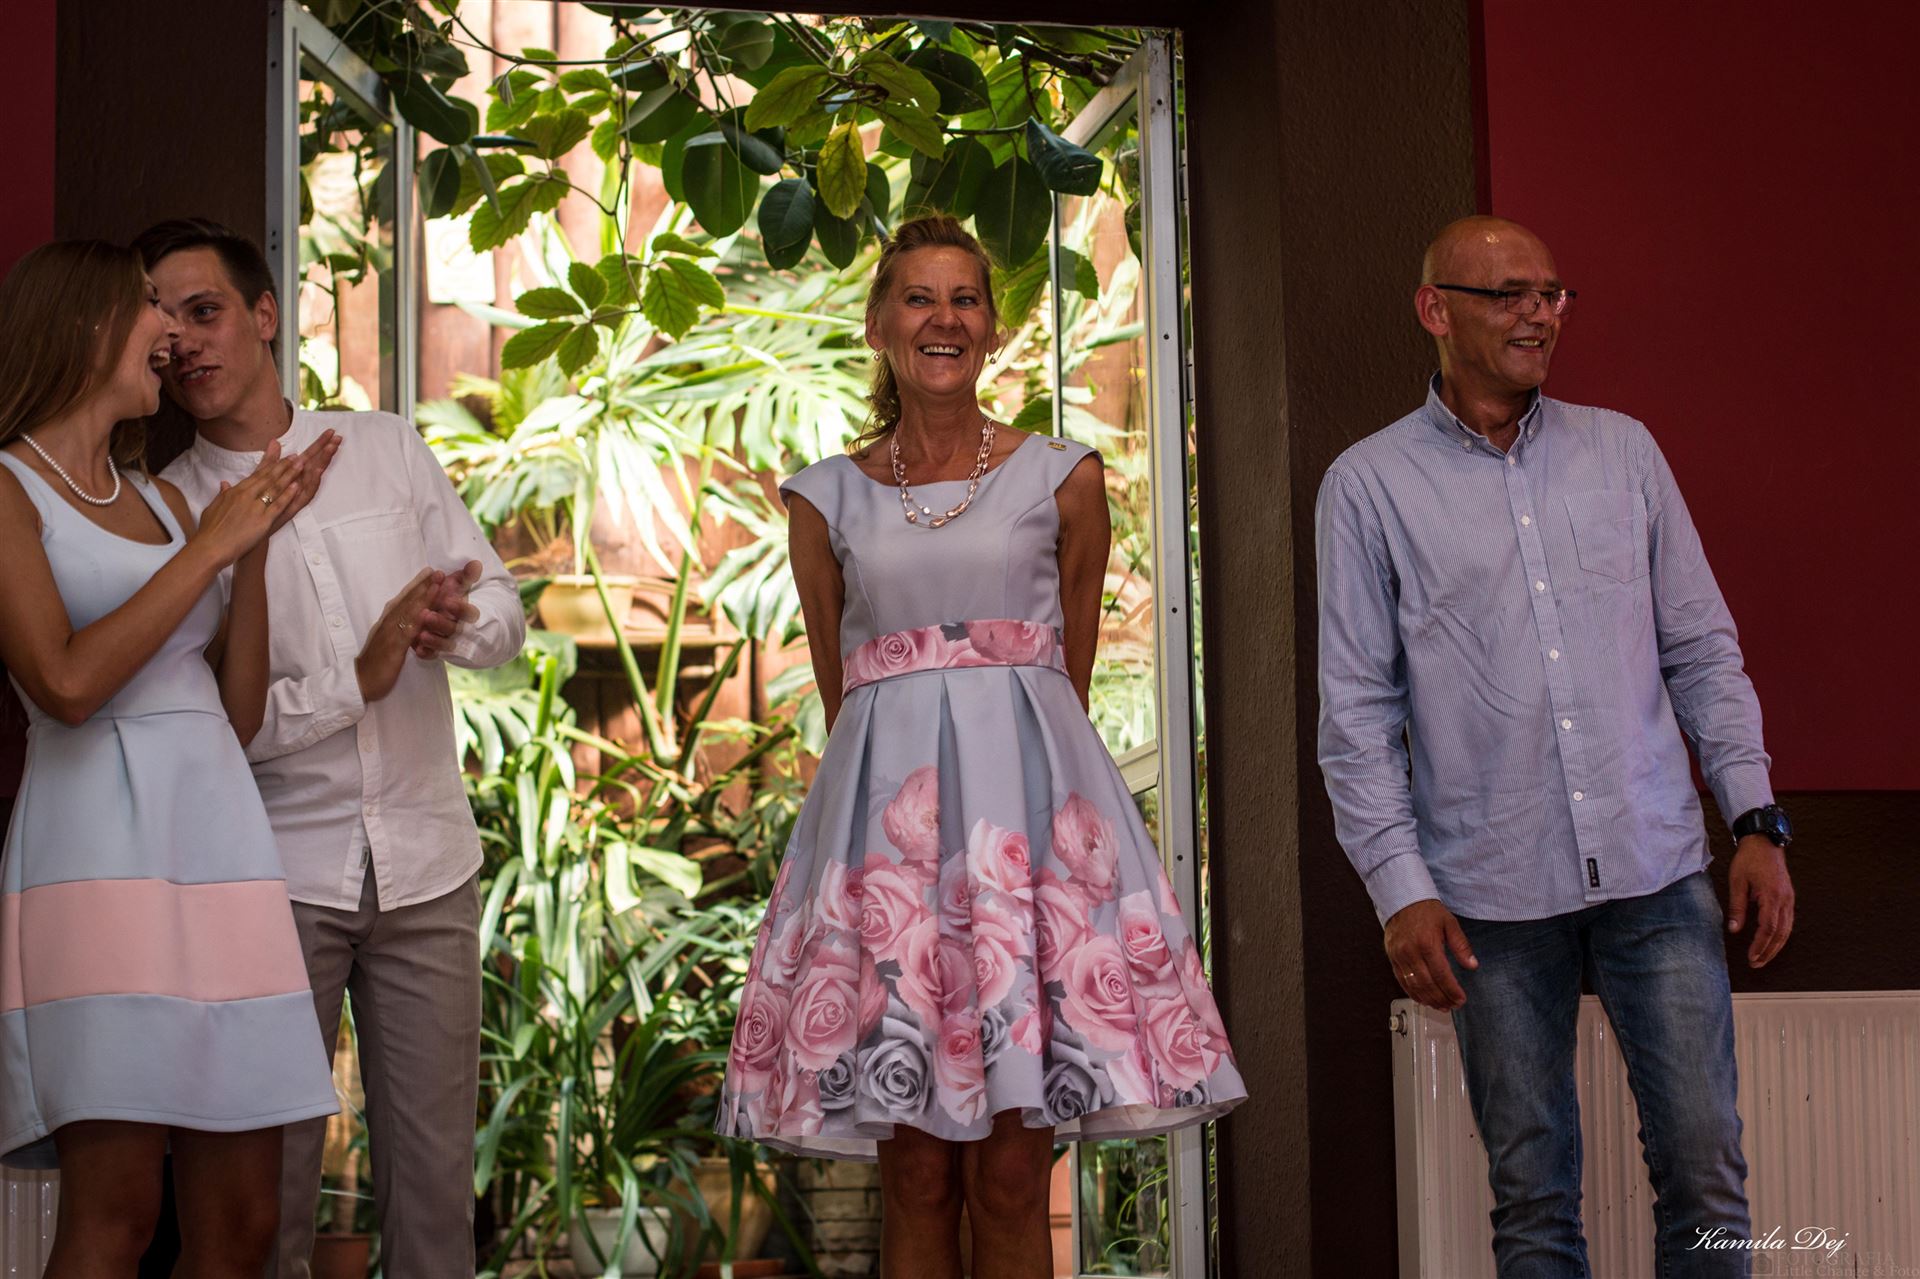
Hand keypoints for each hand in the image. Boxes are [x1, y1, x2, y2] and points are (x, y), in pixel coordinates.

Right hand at [190, 441, 303, 568]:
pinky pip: (278, 505)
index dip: (271, 464)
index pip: (257, 474)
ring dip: (289, 475)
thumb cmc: (210, 531)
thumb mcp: (213, 508)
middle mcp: (246, 496)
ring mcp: (255, 508)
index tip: (281, 455)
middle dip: (284, 465)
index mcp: (235, 492)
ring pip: (275, 488)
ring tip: (301, 465)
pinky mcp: (262, 521)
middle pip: (268, 477)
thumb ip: (222, 495)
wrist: (210, 547)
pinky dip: (288, 495)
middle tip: (296, 456)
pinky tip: (297, 486)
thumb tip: (225, 483)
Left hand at [266, 430, 339, 534]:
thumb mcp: (263, 480)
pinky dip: (311, 483)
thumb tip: (274, 441)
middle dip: (326, 452)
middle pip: (315, 466)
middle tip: (338, 437)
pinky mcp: (293, 508)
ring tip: (331, 449)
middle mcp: (297, 488)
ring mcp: (296, 498)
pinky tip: (317, 471)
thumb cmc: (257, 508)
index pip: (308, 458)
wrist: (248, 531)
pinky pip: (305, 495)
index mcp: (292, 480)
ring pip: (313, 479)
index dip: (318, 445)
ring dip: (322, 464)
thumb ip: (269, 461)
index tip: (330, 432)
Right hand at [355, 568, 444, 703]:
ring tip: (437, 580)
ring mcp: (391, 632)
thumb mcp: (390, 643)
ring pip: (409, 609)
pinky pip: (408, 629)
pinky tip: (429, 608)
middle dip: (422, 584)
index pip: (404, 600)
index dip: (417, 586)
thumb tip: (411, 623)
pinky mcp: (394, 646)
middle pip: (407, 599)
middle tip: (437, 569)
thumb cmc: (377, 664)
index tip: (430, 572)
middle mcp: (389, 622)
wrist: (360, 681)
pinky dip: (418, 617)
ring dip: (424, 593)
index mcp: (388, 621)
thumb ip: (400, 631)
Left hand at [410, 560, 482, 659]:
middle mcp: (459, 628)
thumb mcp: (458, 589)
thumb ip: (466, 577)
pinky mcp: (437, 652)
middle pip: (454, 629)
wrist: (455, 624)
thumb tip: (475, 563)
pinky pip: (433, 655)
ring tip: (420, 635)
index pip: (469, 613)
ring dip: (434, 640)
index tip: (448, 600)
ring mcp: (449, 641)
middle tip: (426, 615)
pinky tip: (416, 650)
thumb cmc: (453, 602)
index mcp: (466, 613)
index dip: (460, 608)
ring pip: (444, 644)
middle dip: (440, 623)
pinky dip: (426, 653)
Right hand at [1384, 898, 1477, 1010]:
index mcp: (1427, 943)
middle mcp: (1411, 952)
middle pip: (1427, 984)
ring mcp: (1399, 956)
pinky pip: (1402, 981)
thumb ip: (1461, 946)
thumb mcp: (1450, 923)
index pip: (1441, 974)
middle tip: (1453, 1005)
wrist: (1402, 900)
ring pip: (1413, 986)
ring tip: (1441, 1006)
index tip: (1461, 999)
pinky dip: (1413, 993)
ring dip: (1428, 1000)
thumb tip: (1472, 965)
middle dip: (1442, 998)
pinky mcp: (1392, 958)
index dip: (1452, 990)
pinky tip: (1423, 999)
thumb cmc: (1427, 911)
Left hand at [1727, 835, 1794, 966]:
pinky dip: (1781, 935)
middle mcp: (1785, 900)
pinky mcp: (1789, 898)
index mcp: (1772, 897)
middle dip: (1769, 951)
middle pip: (1780, 933)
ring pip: (1787, 930)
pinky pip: (1788, 922)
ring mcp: (1789, 899)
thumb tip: (1733, 930)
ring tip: (1763, 958)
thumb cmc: (1749, 860)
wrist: (1765, 842)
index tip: (1751, 958)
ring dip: (1776, 946)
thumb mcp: (1737, 882)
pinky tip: (1772, 942)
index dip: (1760, 946)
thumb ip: (1736, 907)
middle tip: (1756, 964)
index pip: (1768, 928)